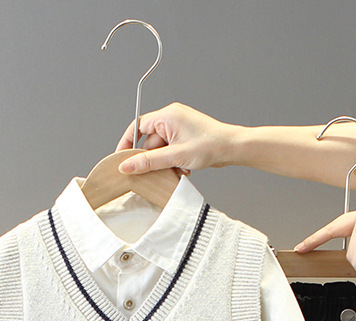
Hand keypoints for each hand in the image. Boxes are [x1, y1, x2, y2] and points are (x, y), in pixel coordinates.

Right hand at [115, 103, 240, 174]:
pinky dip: (173, 161)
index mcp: (167, 116)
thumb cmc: (211, 145)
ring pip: (161, 149)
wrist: (233, 148)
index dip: (128, 143)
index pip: (137, 126)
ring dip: (166, 163)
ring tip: (177, 169)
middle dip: (154, 158)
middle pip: (149, 141)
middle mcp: (171, 118)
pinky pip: (170, 151)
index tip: (122, 158)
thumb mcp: (175, 156)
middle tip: (158, 170)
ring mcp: (179, 128)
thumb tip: (127, 166)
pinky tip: (183, 168)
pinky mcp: (185, 138)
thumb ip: (149, 162)